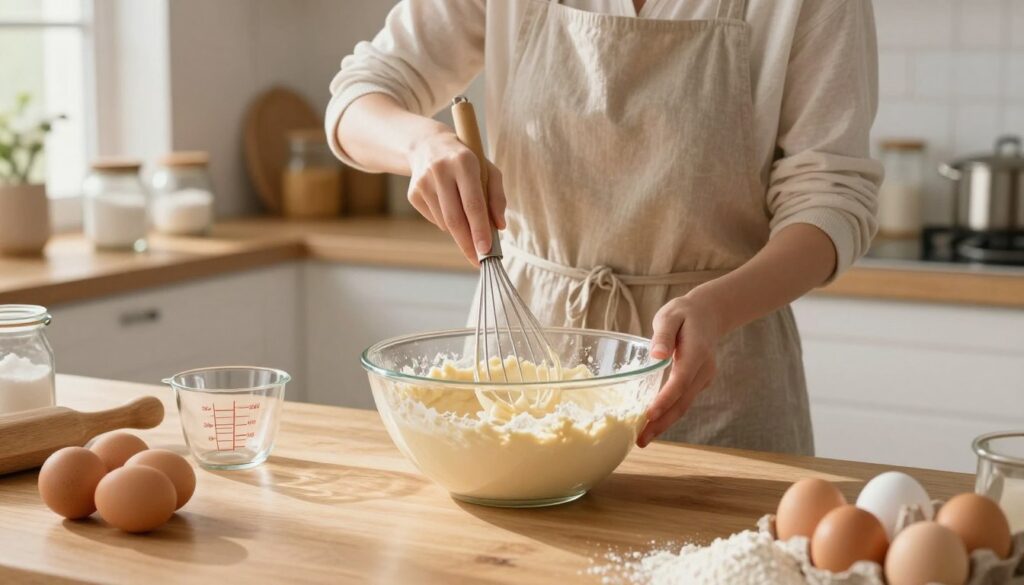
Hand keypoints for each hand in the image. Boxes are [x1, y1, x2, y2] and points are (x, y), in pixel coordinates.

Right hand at [406, 131, 506, 264]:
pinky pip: (434, 219)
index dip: (480, 229)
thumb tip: (499, 226)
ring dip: (460, 231)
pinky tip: (448, 206)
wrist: (428, 145)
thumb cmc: (466, 161)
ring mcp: (423, 182)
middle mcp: (440, 170)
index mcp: (464, 162)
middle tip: (478, 260)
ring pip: (445, 222)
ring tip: (467, 224)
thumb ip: (497, 197)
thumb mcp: (488, 171)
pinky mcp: (413, 193)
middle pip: (455, 218)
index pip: (473, 203)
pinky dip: (446, 222)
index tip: (486, 250)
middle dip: (468, 243)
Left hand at [637, 292, 724, 447]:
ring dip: (664, 424)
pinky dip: (668, 414)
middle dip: (662, 423)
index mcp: (696, 353)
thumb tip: (657, 355)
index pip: (680, 381)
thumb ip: (664, 334)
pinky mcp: (698, 383)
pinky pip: (683, 401)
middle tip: (640, 440)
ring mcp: (702, 379)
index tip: (649, 415)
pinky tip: (652, 424)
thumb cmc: (684, 313)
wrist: (709, 314)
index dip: (665, 400)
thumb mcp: (671, 315)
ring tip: (642, 439)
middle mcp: (703, 370)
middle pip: (682, 402)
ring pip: (683, 405)